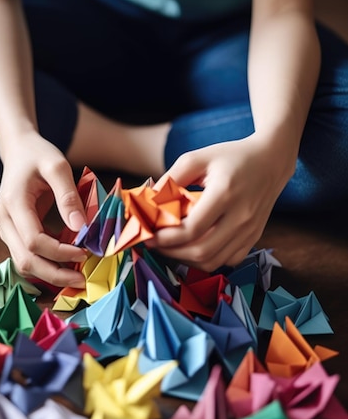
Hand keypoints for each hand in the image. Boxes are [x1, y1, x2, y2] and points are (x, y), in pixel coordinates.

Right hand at [0, 131, 87, 286]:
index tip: (85, 252)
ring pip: (23, 263)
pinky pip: (26, 256)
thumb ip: (68, 196)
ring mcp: (6, 228)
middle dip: (54, 274)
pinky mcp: (13, 232)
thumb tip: (82, 228)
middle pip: (24, 260)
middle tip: (81, 280)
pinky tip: (67, 263)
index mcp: (13, 203)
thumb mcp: (57, 166)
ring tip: (76, 275)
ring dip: (49, 273)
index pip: (33, 240)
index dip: (59, 252)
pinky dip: (46, 264)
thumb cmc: (39, 154)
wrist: (19, 150)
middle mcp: (4, 220)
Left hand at [148, 134, 295, 271]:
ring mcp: (250, 230)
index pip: (191, 229)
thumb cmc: (231, 157)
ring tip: (169, 247)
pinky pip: (227, 261)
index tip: (148, 235)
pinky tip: (193, 247)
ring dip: (186, 259)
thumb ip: (171, 179)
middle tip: (154, 243)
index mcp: (225, 193)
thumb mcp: (197, 158)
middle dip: (171, 252)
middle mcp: (241, 216)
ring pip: (213, 261)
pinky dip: (206, 260)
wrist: (270, 161)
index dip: (165, 238)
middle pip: (201, 251)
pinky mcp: (253, 237)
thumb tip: (148, 202)